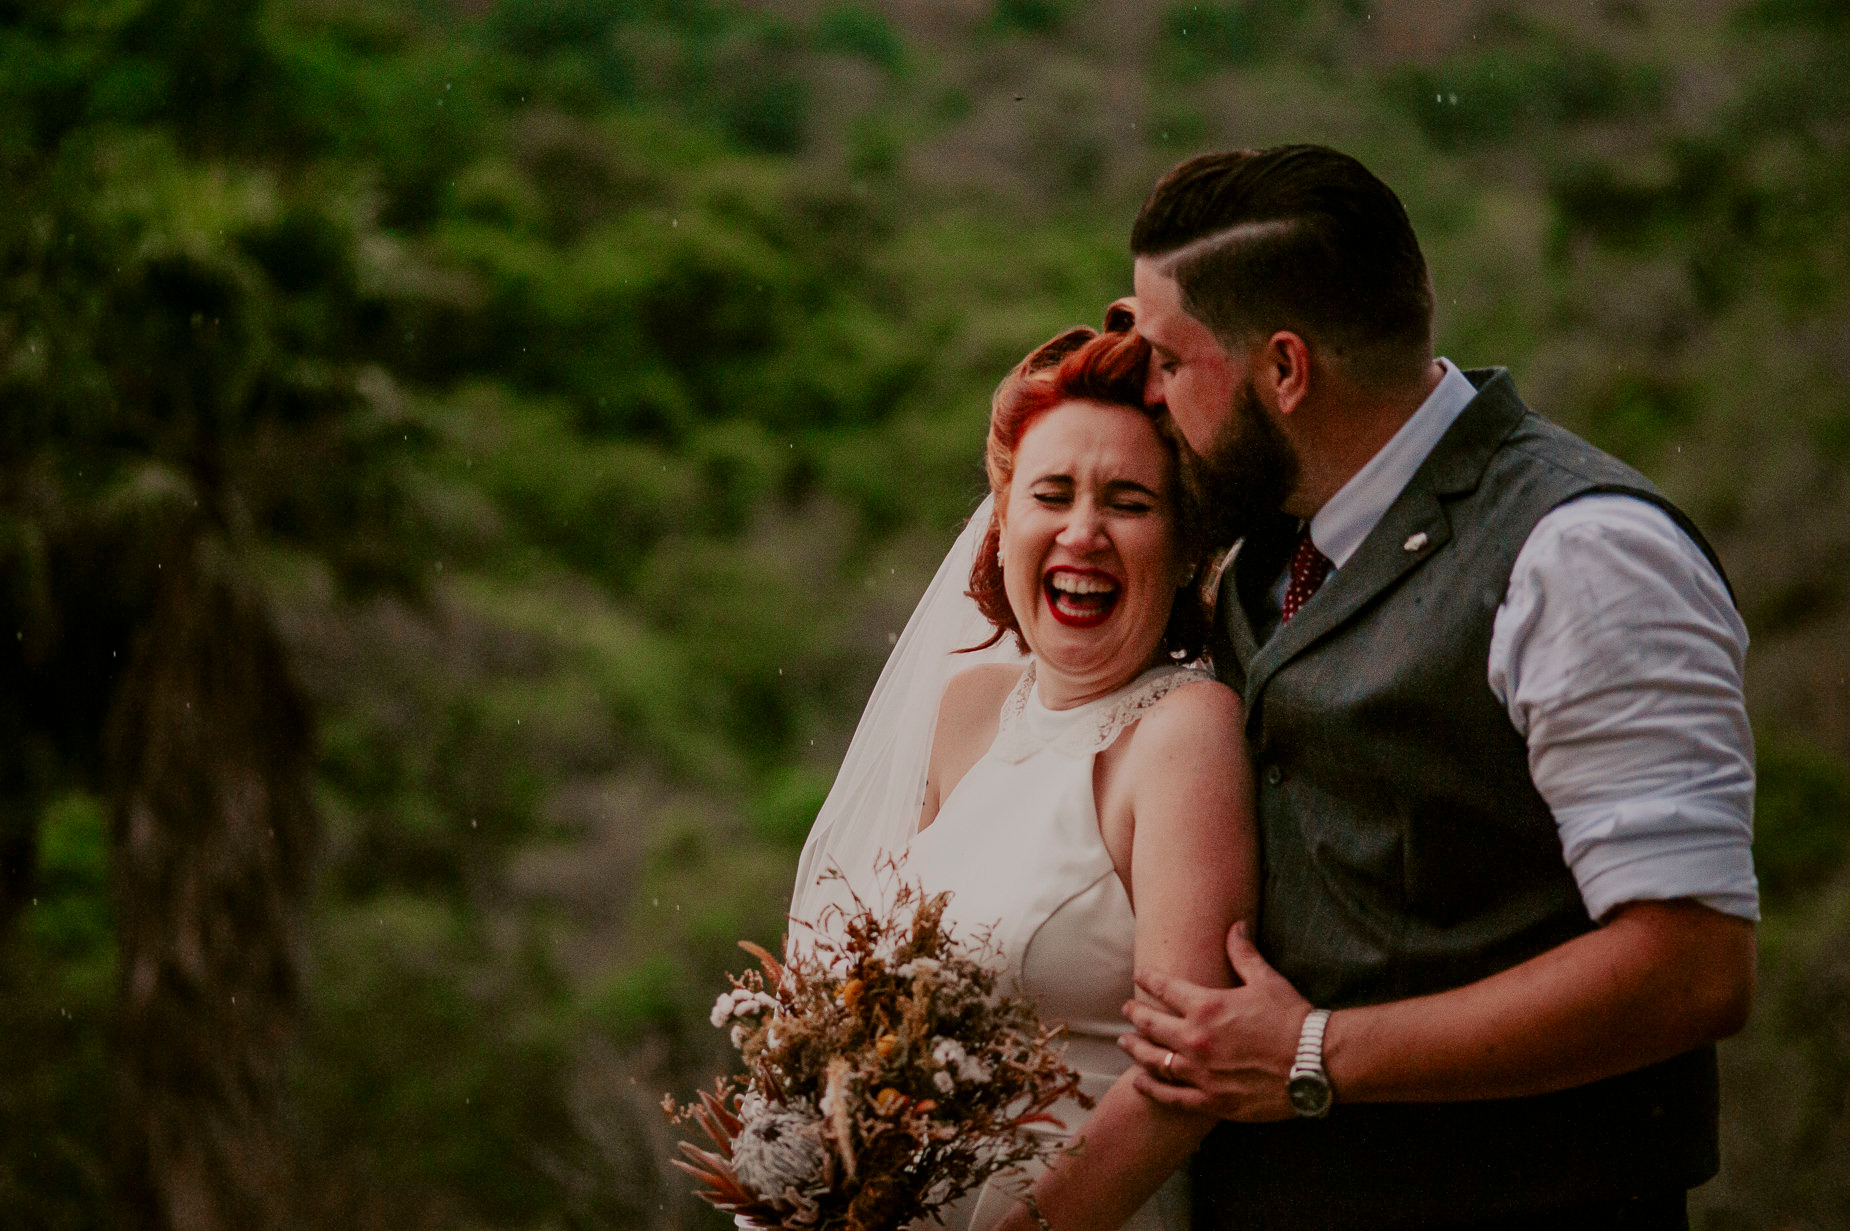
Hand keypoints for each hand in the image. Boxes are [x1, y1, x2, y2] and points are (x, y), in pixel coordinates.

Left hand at [1116, 921, 1311, 1121]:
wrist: (1315, 1063)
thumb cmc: (1292, 1018)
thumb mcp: (1266, 980)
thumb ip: (1243, 953)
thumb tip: (1235, 926)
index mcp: (1206, 1006)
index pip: (1164, 988)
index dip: (1148, 979)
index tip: (1140, 975)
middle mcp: (1195, 1039)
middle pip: (1151, 1025)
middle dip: (1135, 1014)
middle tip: (1126, 1009)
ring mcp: (1200, 1073)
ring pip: (1154, 1061)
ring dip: (1136, 1050)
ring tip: (1125, 1043)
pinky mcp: (1211, 1100)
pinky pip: (1171, 1096)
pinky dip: (1152, 1089)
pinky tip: (1139, 1082)